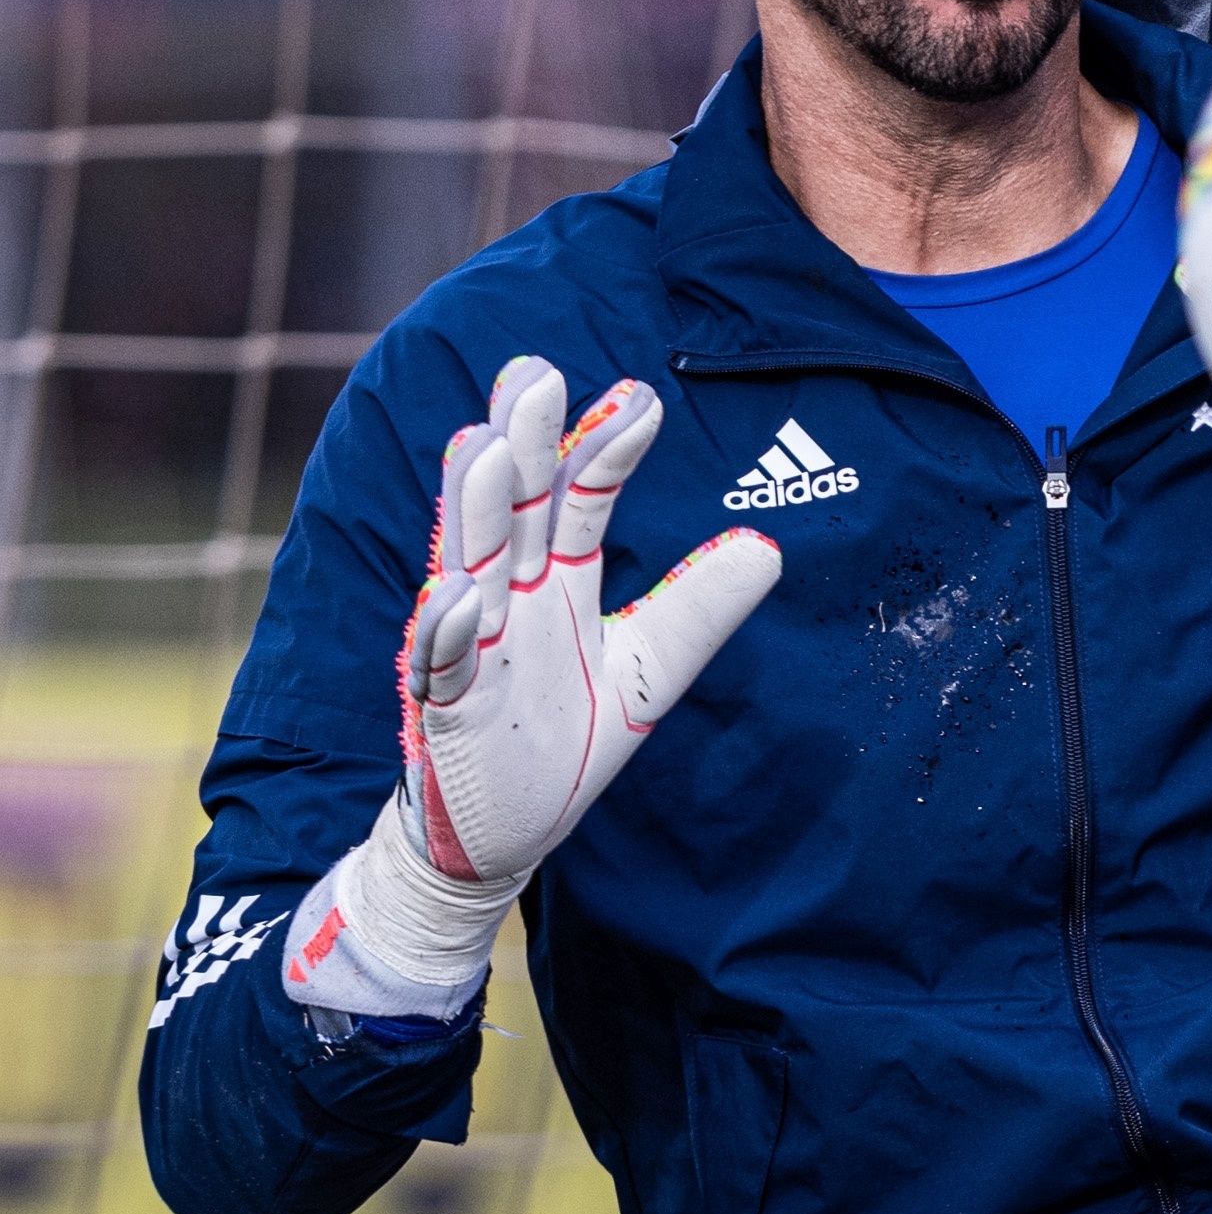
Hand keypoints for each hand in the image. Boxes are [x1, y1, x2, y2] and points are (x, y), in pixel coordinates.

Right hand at [282, 358, 780, 1018]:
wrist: (494, 841)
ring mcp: (468, 651)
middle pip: (515, 510)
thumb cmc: (561, 743)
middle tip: (535, 372)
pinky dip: (446, 633)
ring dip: (474, 510)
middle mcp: (507, 600)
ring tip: (486, 448)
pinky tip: (461, 595)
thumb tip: (770, 546)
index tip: (643, 395)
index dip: (607, 450)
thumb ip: (698, 611)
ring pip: (466, 567)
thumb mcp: (648, 673)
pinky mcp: (442, 712)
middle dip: (525, 444)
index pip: (581, 500)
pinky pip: (440, 667)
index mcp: (555, 583)